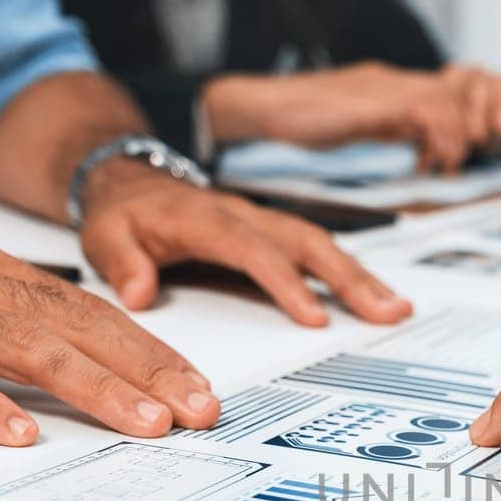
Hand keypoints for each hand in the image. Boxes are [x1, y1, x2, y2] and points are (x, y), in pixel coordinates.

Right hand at [0, 238, 220, 445]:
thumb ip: (12, 325)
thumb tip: (86, 362)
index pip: (90, 313)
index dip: (151, 350)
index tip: (201, 390)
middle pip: (74, 325)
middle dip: (146, 368)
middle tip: (200, 410)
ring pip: (22, 344)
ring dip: (91, 384)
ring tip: (144, 422)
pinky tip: (19, 432)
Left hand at [78, 160, 411, 325]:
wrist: (128, 183)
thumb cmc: (122, 215)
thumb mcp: (104, 237)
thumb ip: (121, 264)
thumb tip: (139, 293)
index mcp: (207, 219)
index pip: (255, 251)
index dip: (288, 283)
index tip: (316, 318)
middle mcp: (245, 215)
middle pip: (306, 242)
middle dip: (350, 278)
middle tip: (385, 312)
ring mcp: (264, 222)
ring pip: (322, 244)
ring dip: (361, 277)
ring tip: (396, 309)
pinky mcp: (274, 232)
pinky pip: (318, 249)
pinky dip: (352, 272)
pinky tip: (378, 296)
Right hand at [202, 61, 500, 173]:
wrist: (264, 106)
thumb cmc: (309, 119)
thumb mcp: (369, 122)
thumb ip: (403, 126)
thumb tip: (432, 144)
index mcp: (405, 85)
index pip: (469, 79)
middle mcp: (404, 79)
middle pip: (474, 81)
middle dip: (493, 114)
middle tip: (483, 148)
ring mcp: (390, 86)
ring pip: (454, 98)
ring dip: (462, 136)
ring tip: (446, 164)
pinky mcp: (374, 99)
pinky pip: (426, 111)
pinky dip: (438, 139)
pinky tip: (426, 163)